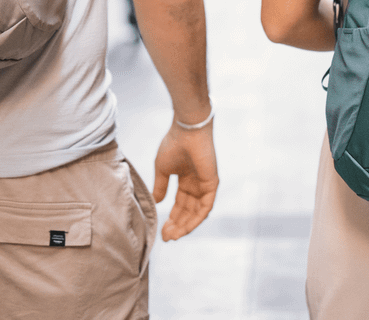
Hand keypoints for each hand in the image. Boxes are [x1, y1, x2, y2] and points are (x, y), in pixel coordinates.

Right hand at [152, 120, 218, 240]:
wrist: (186, 130)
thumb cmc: (173, 144)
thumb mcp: (162, 169)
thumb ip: (161, 187)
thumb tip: (156, 203)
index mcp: (185, 179)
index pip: (179, 205)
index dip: (171, 218)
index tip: (161, 231)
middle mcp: (195, 184)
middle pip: (187, 211)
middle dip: (177, 225)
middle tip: (166, 237)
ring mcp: (204, 185)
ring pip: (196, 212)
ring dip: (185, 226)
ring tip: (173, 236)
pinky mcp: (212, 184)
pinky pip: (205, 207)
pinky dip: (196, 219)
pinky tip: (185, 228)